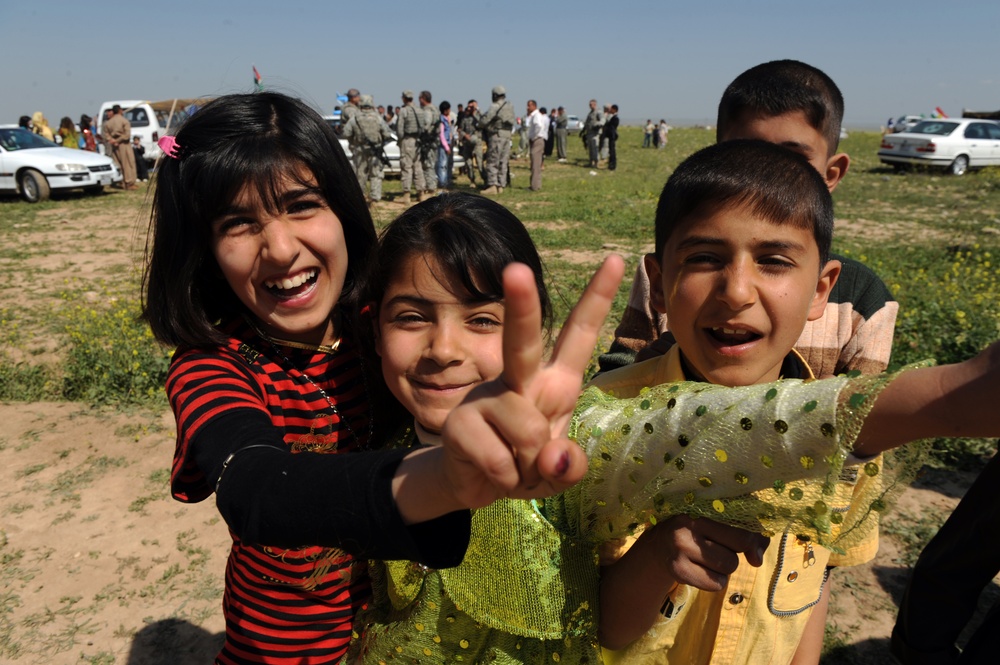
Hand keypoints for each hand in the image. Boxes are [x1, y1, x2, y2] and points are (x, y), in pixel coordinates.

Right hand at [441, 255, 624, 506]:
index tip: (615, 259)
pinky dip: (505, 481)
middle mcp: (520, 380)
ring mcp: (485, 398)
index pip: (579, 334)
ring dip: (528, 468)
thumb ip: (569, 466)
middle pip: (522, 341)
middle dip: (521, 306)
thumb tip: (551, 456)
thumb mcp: (559, 471)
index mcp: (555, 381)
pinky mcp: (459, 423)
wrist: (475, 485)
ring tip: (515, 466)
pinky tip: (493, 472)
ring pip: (528, 433)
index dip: (597, 298)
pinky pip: (501, 462)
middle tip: (515, 269)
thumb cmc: (526, 464)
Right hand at [645, 516, 769, 590]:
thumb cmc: (696, 532)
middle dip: (733, 555)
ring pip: (727, 569)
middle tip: (717, 548)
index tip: (751, 549)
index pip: (742, 533)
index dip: (753, 542)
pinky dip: (714, 581)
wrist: (658, 545)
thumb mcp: (718, 524)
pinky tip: (700, 570)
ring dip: (723, 569)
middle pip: (736, 552)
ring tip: (706, 559)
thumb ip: (748, 536)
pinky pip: (715, 584)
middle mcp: (689, 524)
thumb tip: (758, 561)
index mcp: (702, 506)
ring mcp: (680, 547)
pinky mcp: (677, 569)